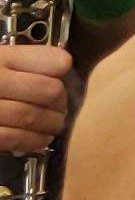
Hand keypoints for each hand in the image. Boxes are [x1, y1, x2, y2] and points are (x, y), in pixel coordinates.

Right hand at [0, 40, 65, 154]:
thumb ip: (19, 62)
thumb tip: (60, 68)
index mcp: (0, 57)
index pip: (53, 62)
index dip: (62, 72)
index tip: (61, 78)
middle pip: (48, 92)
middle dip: (60, 103)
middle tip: (60, 109)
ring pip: (32, 117)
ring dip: (50, 125)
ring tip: (53, 127)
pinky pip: (12, 139)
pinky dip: (32, 142)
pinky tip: (39, 141)